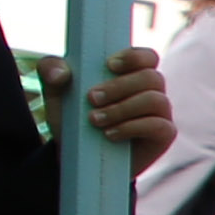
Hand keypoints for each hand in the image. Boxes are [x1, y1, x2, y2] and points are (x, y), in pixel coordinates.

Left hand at [36, 44, 175, 162]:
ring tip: (95, 120)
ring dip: (122, 108)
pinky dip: (132, 128)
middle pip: (151, 77)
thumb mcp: (56, 92)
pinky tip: (110, 134)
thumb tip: (61, 73)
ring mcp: (160, 113)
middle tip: (92, 99)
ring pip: (155, 100)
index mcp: (131, 75)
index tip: (109, 65)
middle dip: (119, 87)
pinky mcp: (162, 135)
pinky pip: (159, 125)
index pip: (148, 57)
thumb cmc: (72, 118)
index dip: (134, 57)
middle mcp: (151, 91)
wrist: (77, 157)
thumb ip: (51, 71)